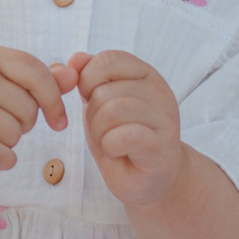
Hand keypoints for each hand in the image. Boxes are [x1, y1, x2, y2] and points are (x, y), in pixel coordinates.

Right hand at [0, 45, 72, 171]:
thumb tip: (74, 75)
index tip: (59, 122)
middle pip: (28, 108)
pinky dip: (3, 161)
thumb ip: (40, 79)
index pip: (36, 73)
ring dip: (8, 142)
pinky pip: (1, 156)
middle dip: (22, 124)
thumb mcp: (3, 83)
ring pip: (14, 134)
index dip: (54, 100)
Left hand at [67, 49, 186, 208]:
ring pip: (112, 111)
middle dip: (92, 116)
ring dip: (100, 133)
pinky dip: (111, 146)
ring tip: (112, 142)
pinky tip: (118, 152)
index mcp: (144, 74)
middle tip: (106, 131)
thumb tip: (73, 59)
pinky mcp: (161, 147)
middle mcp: (159, 91)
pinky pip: (125, 136)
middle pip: (104, 91)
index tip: (92, 101)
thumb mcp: (97, 103)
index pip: (107, 60)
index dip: (87, 81)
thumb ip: (84, 78)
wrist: (149, 179)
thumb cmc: (121, 137)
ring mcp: (164, 119)